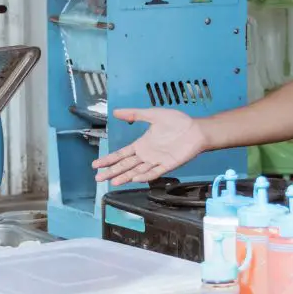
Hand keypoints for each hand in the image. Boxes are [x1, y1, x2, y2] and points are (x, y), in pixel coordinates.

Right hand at [92, 108, 208, 185]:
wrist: (196, 129)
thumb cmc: (177, 122)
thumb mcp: (153, 114)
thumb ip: (135, 114)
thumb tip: (115, 111)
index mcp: (141, 145)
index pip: (121, 154)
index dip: (109, 160)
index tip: (96, 165)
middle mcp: (147, 155)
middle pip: (125, 165)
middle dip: (112, 171)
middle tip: (98, 178)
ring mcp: (157, 161)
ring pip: (137, 171)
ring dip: (125, 176)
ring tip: (113, 182)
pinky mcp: (168, 165)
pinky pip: (155, 172)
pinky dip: (145, 176)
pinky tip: (135, 179)